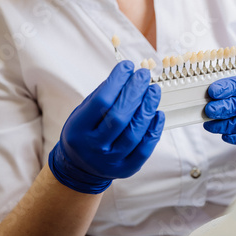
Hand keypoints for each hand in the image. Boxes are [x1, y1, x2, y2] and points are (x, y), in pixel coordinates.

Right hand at [49, 61, 164, 193]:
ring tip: (154, 90)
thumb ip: (102, 96)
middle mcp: (93, 148)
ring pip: (134, 133)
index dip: (116, 82)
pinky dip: (154, 130)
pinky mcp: (126, 169)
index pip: (101, 102)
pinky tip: (157, 113)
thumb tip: (126, 75)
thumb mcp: (82, 113)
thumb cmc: (84, 133)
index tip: (127, 66)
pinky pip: (145, 149)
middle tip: (143, 75)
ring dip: (147, 108)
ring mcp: (111, 161)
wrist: (80, 168)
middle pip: (119, 117)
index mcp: (78, 130)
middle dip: (134, 92)